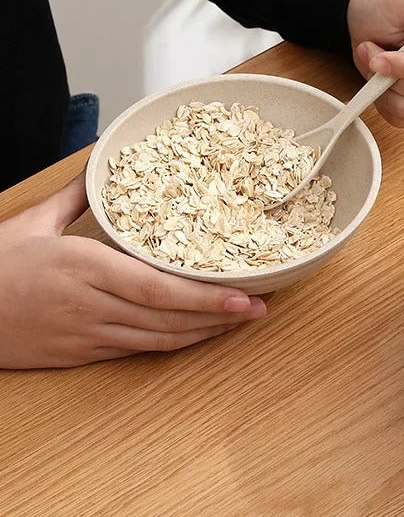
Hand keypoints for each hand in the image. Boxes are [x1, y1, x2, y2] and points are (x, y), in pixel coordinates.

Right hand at [0, 172, 266, 368]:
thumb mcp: (31, 222)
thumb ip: (77, 194)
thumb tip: (103, 161)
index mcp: (83, 267)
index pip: (158, 290)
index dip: (205, 298)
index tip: (243, 296)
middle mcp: (91, 306)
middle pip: (168, 319)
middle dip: (219, 317)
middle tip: (259, 310)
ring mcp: (87, 336)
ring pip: (158, 341)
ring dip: (203, 334)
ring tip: (239, 323)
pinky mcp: (81, 355)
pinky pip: (137, 351)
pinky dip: (172, 344)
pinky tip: (196, 335)